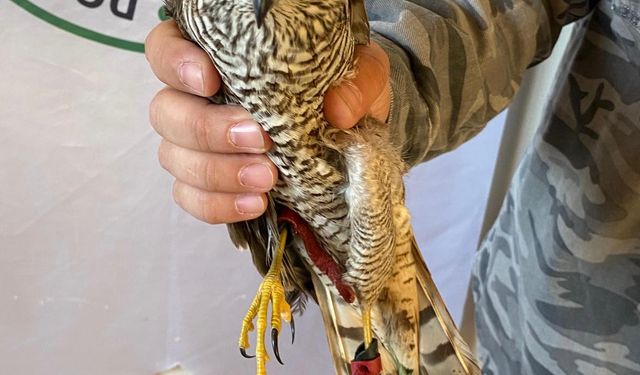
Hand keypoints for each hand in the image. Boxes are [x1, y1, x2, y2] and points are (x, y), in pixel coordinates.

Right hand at [145, 20, 390, 223]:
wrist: (348, 133)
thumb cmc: (341, 89)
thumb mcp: (361, 74)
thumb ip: (357, 81)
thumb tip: (339, 108)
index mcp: (216, 58)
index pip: (166, 49)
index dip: (176, 63)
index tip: (210, 81)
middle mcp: (196, 99)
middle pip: (166, 111)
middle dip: (207, 130)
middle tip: (259, 141)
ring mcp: (198, 145)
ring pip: (174, 158)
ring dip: (217, 173)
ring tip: (266, 181)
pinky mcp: (210, 184)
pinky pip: (191, 199)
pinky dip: (219, 206)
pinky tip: (255, 205)